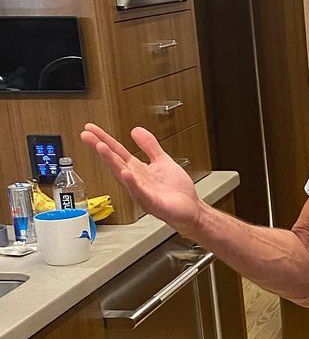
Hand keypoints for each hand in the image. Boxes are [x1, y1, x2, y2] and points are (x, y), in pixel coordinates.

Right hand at [80, 123, 202, 234]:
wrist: (192, 209)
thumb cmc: (177, 191)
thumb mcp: (162, 161)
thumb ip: (149, 146)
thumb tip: (135, 130)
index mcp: (138, 170)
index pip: (118, 152)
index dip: (104, 139)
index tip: (90, 129)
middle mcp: (136, 181)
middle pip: (115, 162)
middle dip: (101, 148)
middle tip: (86, 135)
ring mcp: (142, 192)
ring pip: (123, 176)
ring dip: (112, 162)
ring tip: (101, 148)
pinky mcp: (153, 203)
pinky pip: (140, 192)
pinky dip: (132, 183)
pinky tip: (125, 173)